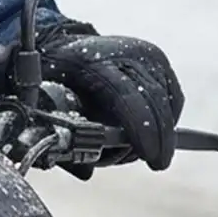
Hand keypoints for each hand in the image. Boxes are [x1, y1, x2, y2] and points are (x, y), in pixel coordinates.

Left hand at [38, 26, 183, 170]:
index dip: (142, 129)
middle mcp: (122, 52)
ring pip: (165, 100)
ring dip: (159, 128)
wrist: (63, 44)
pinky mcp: (156, 59)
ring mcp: (143, 53)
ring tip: (145, 146)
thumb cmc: (53, 75)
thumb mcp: (45, 98)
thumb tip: (85, 172)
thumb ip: (62, 134)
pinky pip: (171, 96)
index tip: (149, 156)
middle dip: (158, 137)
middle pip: (152, 101)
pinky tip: (150, 128)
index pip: (125, 96)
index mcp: (90, 60)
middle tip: (157, 162)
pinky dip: (165, 115)